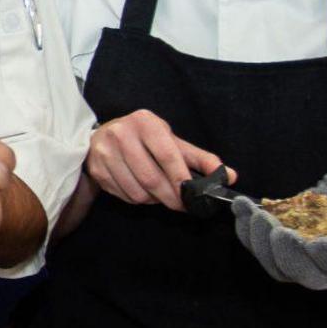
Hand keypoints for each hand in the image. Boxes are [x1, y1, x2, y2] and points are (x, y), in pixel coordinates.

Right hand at [85, 110, 226, 211]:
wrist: (103, 135)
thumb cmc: (144, 138)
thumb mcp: (171, 141)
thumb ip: (200, 159)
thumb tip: (229, 176)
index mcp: (144, 122)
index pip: (167, 155)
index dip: (181, 178)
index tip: (191, 195)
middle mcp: (121, 134)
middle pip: (151, 178)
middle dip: (170, 197)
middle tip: (181, 205)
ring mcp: (105, 152)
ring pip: (137, 191)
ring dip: (153, 200)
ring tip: (159, 193)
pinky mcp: (97, 169)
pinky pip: (124, 195)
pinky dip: (138, 199)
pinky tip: (142, 190)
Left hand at [231, 165, 326, 290]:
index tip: (316, 241)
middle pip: (307, 274)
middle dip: (286, 252)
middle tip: (274, 227)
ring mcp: (307, 263)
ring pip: (280, 267)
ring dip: (261, 243)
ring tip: (253, 214)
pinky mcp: (286, 251)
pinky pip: (263, 251)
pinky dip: (248, 232)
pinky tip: (242, 208)